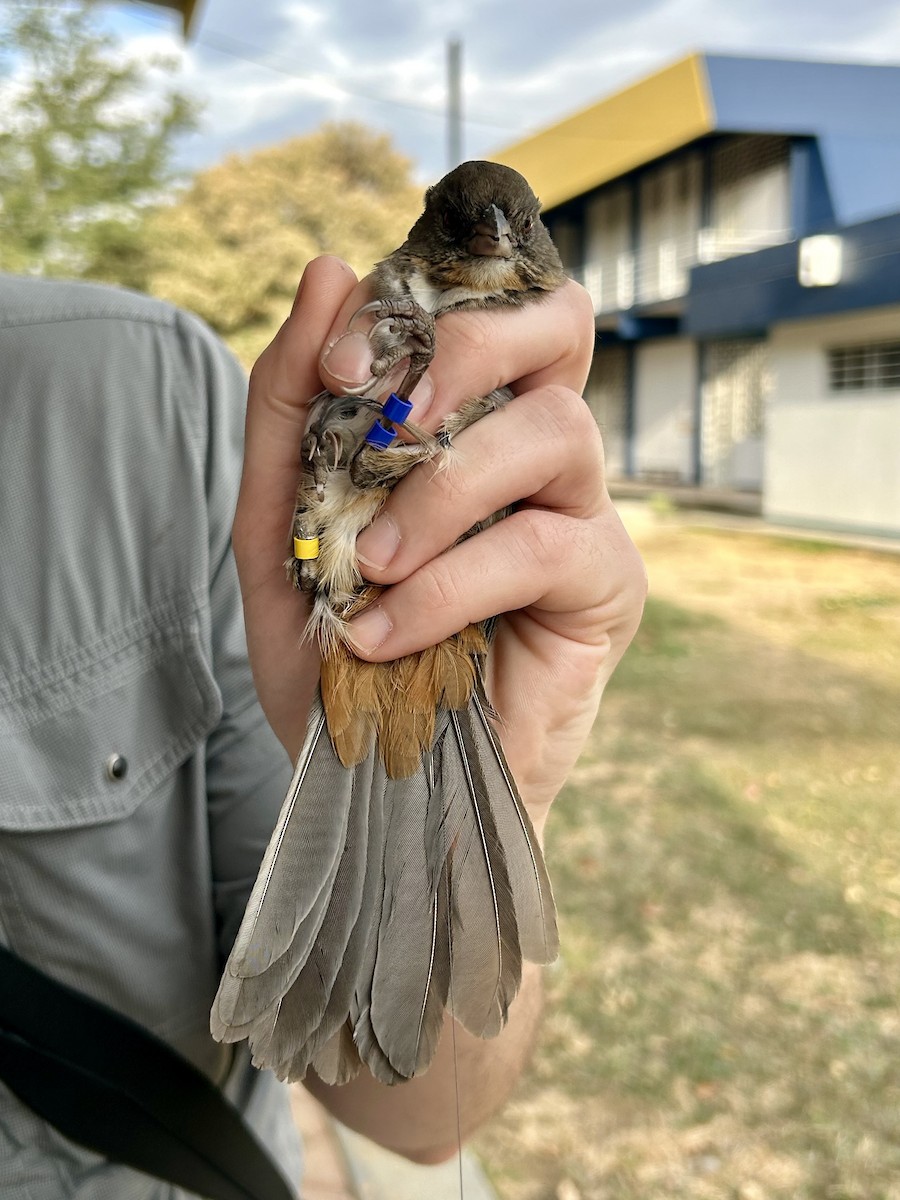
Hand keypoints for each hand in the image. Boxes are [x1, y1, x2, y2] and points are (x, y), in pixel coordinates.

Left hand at [234, 255, 646, 819]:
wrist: (383, 794)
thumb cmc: (338, 664)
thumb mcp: (277, 531)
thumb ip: (288, 412)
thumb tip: (329, 269)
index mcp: (463, 428)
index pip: (478, 309)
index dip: (415, 307)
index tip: (333, 365)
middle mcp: (531, 456)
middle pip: (560, 324)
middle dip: (471, 346)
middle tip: (394, 419)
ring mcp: (579, 515)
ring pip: (556, 428)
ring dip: (445, 490)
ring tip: (370, 568)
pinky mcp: (608, 587)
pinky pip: (544, 545)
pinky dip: (449, 584)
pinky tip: (386, 635)